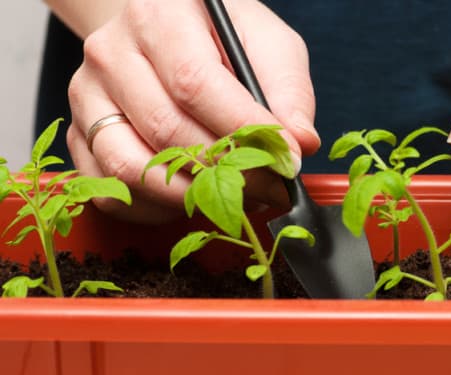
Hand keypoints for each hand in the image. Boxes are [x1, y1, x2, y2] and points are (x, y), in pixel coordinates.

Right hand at [66, 0, 319, 222]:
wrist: (167, 31)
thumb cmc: (222, 39)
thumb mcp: (268, 45)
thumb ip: (288, 91)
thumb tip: (300, 144)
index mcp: (159, 15)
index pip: (195, 84)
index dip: (244, 131)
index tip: (286, 161)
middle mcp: (111, 52)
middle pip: (167, 130)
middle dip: (228, 173)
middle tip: (271, 188)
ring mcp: (88, 96)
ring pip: (131, 167)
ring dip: (192, 197)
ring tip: (235, 197)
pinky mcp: (80, 134)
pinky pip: (111, 190)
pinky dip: (156, 209)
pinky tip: (192, 199)